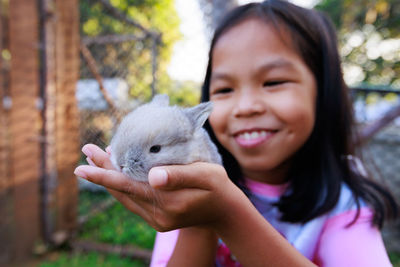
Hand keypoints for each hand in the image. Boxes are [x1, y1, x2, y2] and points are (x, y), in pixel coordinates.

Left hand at [74, 144, 240, 231]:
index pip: (128, 187)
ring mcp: (156, 219)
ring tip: (96, 158)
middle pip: (122, 190)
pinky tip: (118, 171)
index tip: (82, 166)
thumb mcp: (205, 175)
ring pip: (125, 196)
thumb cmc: (217, 187)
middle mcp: (158, 215)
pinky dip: (122, 185)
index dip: (104, 174)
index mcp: (168, 203)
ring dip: (110, 178)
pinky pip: (133, 201)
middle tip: (87, 151)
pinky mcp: (157, 219)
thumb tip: (152, 176)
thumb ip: (179, 175)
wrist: (225, 211)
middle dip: (102, 171)